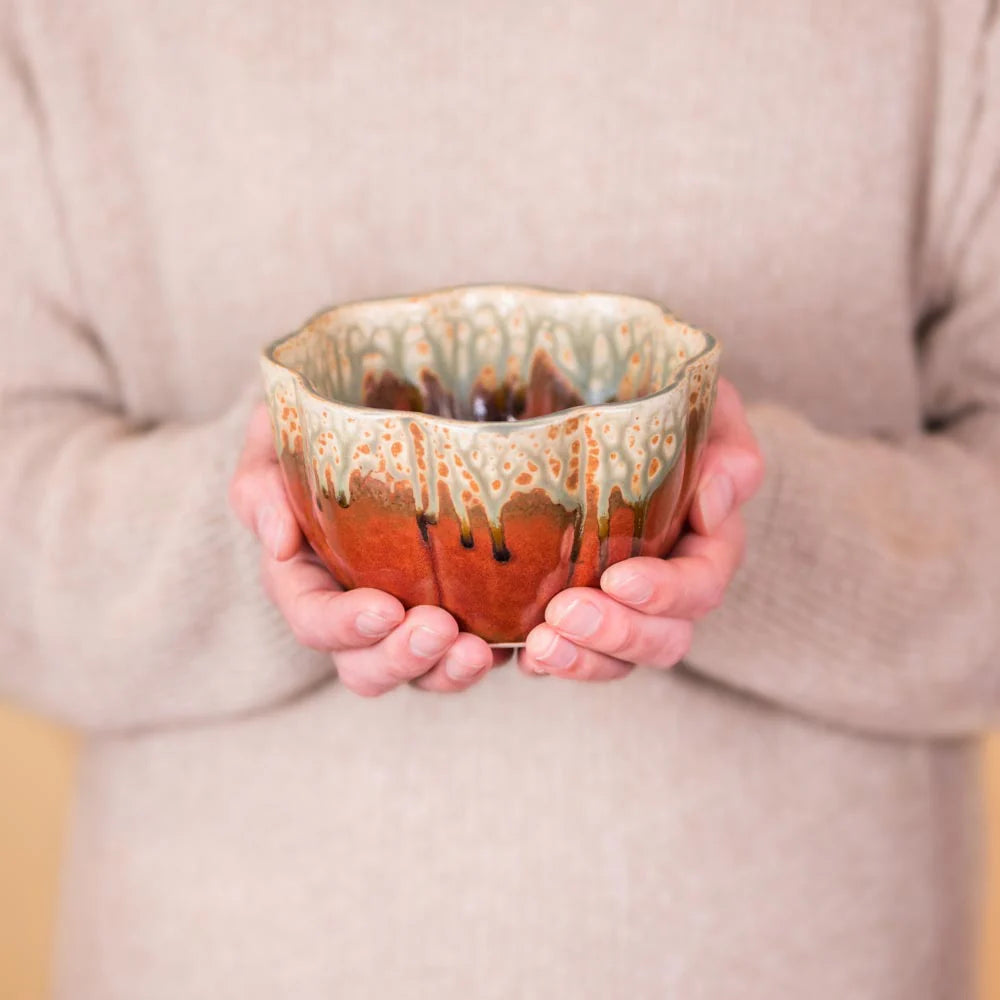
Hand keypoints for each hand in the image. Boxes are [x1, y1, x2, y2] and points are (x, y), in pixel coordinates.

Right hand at [229, 404, 497, 695]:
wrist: (379, 412)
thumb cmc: (318, 432)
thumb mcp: (275, 442)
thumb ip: (262, 485)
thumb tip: (278, 540)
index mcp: (305, 579)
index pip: (313, 619)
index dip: (344, 625)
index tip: (384, 609)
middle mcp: (354, 612)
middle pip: (367, 666)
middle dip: (402, 658)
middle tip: (440, 630)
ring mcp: (408, 617)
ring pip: (422, 672)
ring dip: (449, 671)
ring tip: (482, 651)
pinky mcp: (458, 610)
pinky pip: (474, 651)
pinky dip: (497, 654)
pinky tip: (522, 640)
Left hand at [519, 377, 763, 678]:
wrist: (599, 402)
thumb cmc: (659, 404)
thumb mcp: (708, 409)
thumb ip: (727, 451)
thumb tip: (716, 505)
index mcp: (706, 545)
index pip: (700, 585)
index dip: (667, 593)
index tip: (619, 579)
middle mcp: (669, 587)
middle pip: (663, 638)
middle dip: (617, 633)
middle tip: (564, 613)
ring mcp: (624, 608)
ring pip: (619, 659)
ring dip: (582, 659)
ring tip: (539, 646)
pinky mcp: (579, 614)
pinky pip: (574, 656)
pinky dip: (552, 663)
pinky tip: (522, 655)